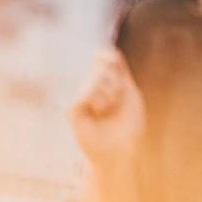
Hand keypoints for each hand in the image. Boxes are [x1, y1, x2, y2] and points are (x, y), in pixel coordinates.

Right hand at [69, 47, 146, 167]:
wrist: (121, 150)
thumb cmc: (128, 123)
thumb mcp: (129, 92)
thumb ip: (120, 71)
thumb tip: (107, 52)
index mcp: (106, 81)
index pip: (104, 58)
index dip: (107, 57)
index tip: (112, 61)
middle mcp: (91, 86)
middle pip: (103, 68)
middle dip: (116, 83)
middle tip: (116, 101)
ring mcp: (81, 97)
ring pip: (94, 80)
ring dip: (109, 96)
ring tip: (107, 110)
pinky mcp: (72, 110)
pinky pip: (82, 94)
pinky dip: (95, 102)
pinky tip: (96, 113)